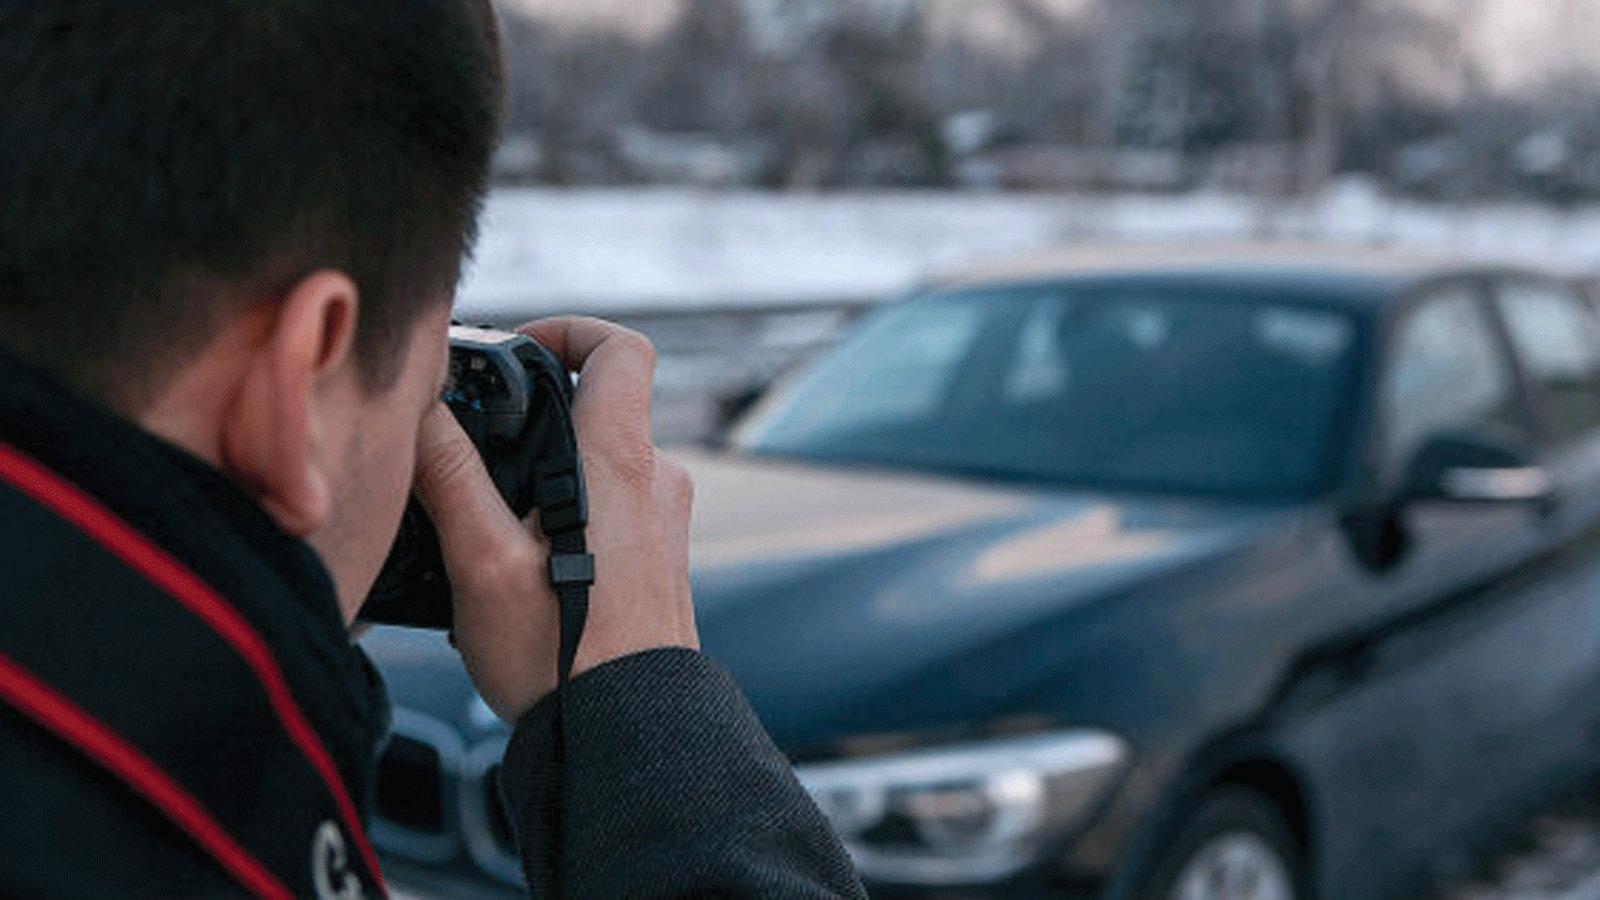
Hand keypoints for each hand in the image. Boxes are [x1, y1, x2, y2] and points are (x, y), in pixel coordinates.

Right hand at [412, 317, 698, 721]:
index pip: (622, 348)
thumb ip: (449, 473)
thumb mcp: (481, 560)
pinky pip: (610, 508)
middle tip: (477, 444)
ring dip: (547, 471)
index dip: (571, 330)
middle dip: (537, 412)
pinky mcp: (658, 561)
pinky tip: (519, 561)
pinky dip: (566, 511)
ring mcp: (664, 522)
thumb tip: (421, 404)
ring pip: (601, 462)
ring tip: (487, 518)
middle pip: (602, 405)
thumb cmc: (561, 655)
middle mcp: (656, 480)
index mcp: (622, 461)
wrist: (627, 735)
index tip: (519, 351)